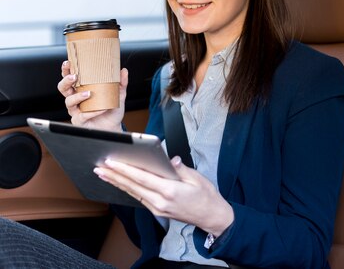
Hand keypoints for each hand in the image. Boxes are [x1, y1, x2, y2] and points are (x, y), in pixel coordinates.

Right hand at [57, 60, 127, 130]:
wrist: (113, 126)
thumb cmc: (111, 110)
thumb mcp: (118, 94)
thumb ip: (121, 83)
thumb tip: (123, 71)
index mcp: (82, 89)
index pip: (70, 78)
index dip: (66, 70)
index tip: (68, 62)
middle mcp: (76, 99)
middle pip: (63, 88)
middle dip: (66, 81)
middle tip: (75, 77)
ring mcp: (76, 110)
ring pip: (69, 101)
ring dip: (78, 96)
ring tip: (89, 93)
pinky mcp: (79, 120)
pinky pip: (82, 115)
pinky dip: (92, 112)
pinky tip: (101, 109)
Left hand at [94, 157, 233, 236]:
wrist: (211, 216)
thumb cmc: (206, 196)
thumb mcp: (197, 178)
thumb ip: (180, 168)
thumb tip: (169, 159)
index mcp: (170, 191)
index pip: (142, 178)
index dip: (125, 169)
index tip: (112, 162)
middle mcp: (160, 201)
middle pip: (133, 186)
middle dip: (115, 175)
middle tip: (100, 167)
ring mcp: (157, 208)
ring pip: (133, 193)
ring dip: (117, 183)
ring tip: (104, 174)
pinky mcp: (157, 211)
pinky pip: (139, 198)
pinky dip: (128, 189)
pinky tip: (121, 183)